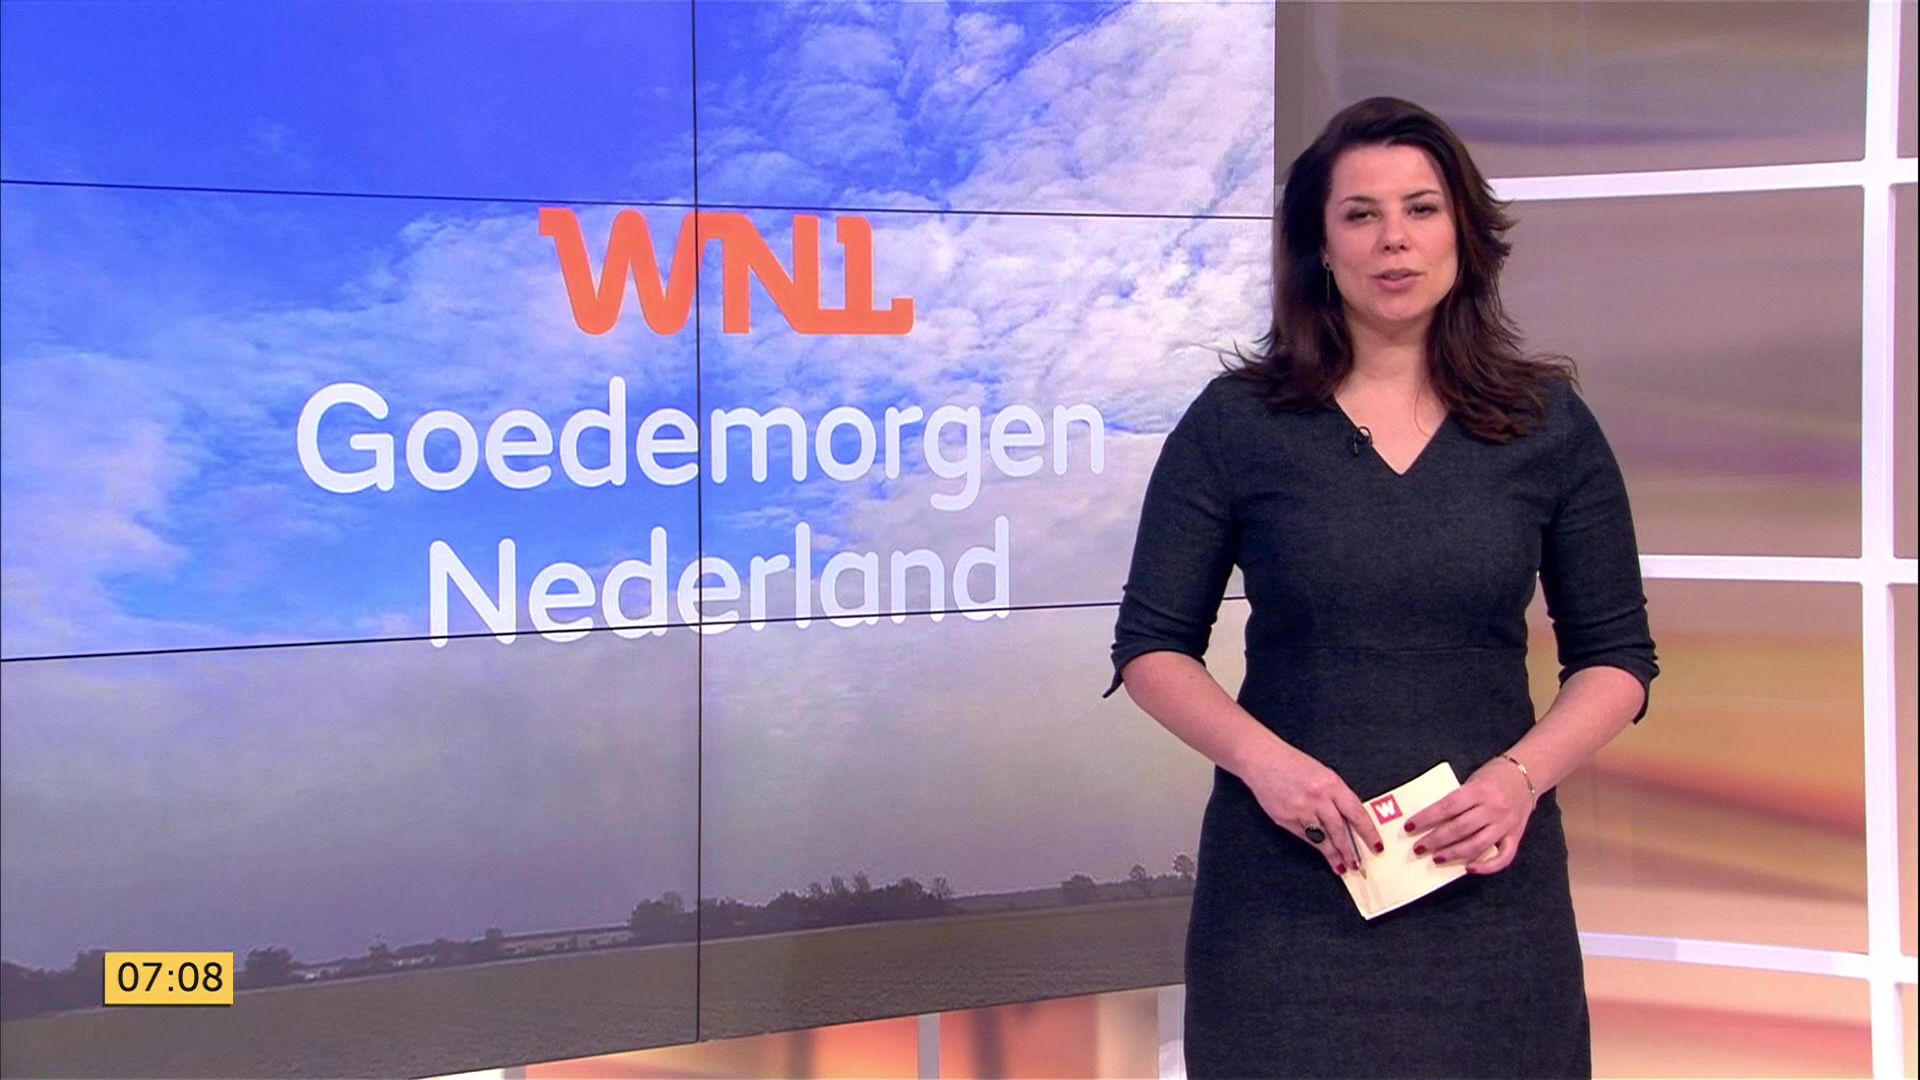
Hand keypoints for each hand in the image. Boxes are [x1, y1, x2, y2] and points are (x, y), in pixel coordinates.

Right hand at [1239, 740, 1383, 877]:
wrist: (1262, 758)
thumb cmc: (1292, 763)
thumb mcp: (1322, 774)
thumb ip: (1336, 795)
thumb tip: (1350, 820)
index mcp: (1331, 784)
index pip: (1357, 813)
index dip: (1368, 833)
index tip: (1376, 846)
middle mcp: (1318, 798)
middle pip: (1340, 831)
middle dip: (1350, 851)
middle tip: (1359, 865)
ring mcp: (1300, 810)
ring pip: (1323, 839)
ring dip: (1333, 855)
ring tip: (1341, 866)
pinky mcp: (1285, 819)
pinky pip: (1305, 836)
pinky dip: (1315, 845)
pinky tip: (1321, 851)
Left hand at [1403, 756, 1535, 874]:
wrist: (1527, 773)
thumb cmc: (1494, 775)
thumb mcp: (1473, 780)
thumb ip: (1458, 799)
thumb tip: (1431, 819)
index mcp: (1479, 790)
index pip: (1447, 806)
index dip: (1427, 818)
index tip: (1410, 826)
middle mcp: (1493, 808)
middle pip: (1459, 828)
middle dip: (1435, 840)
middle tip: (1418, 848)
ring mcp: (1506, 824)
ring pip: (1477, 845)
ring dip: (1454, 854)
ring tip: (1436, 857)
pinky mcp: (1515, 836)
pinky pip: (1503, 857)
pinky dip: (1487, 867)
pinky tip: (1469, 868)